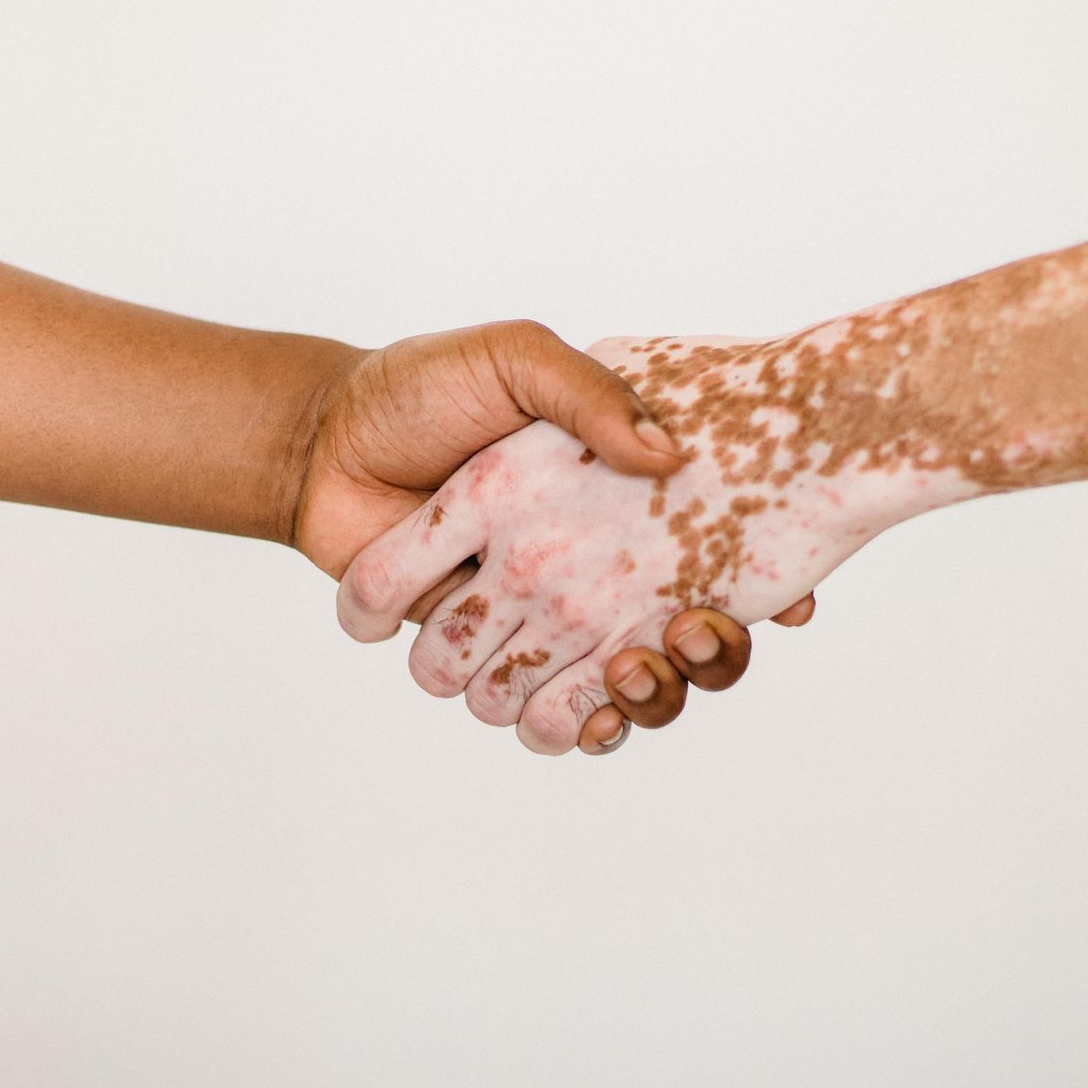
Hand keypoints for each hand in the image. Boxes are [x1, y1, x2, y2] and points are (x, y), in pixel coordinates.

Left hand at [293, 319, 812, 751]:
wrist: (331, 438)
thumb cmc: (428, 387)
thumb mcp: (519, 360)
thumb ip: (586, 394)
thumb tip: (663, 456)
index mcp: (610, 499)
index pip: (719, 555)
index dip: (749, 582)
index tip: (756, 584)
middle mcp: (588, 567)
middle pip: (686, 642)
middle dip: (701, 652)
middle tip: (689, 626)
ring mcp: (546, 619)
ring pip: (629, 691)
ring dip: (641, 692)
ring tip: (628, 662)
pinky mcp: (497, 660)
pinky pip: (560, 717)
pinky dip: (580, 727)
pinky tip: (589, 711)